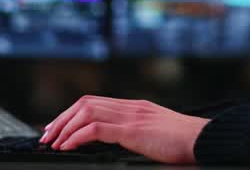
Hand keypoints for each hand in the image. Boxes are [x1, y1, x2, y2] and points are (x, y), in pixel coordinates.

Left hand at [39, 95, 210, 163]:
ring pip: (86, 112)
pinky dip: (77, 136)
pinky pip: (96, 129)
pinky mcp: (133, 130)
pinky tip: (68, 146)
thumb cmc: (185, 143)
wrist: (203, 140)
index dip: (71, 114)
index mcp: (134, 107)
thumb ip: (135, 134)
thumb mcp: (155, 135)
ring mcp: (131, 116)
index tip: (57, 128)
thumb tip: (117, 144)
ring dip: (64, 127)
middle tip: (46, 136)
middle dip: (61, 119)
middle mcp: (130, 107)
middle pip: (85, 103)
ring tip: (53, 142)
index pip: (94, 103)